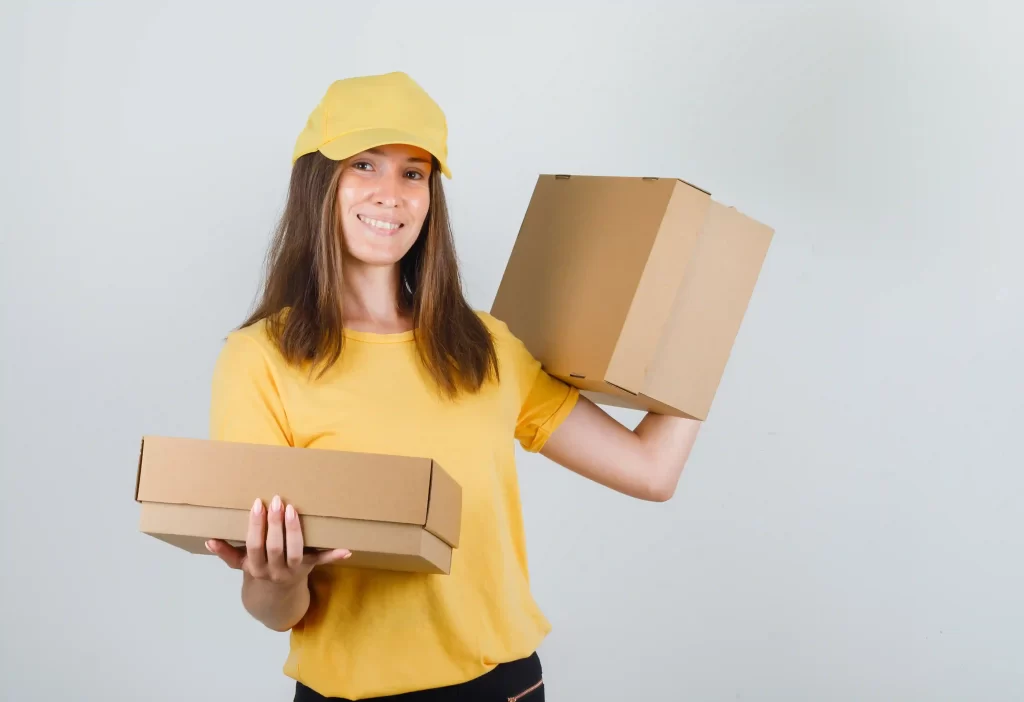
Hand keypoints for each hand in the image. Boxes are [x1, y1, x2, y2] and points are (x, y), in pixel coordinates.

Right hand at [206, 495, 350, 588]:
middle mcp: (274, 571)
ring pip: (295, 551)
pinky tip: (346, 549)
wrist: (275, 599)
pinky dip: (334, 555)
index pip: (255, 546)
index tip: (257, 505)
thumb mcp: (241, 565)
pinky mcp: (310, 567)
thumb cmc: (257, 571)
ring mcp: (294, 571)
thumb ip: (227, 553)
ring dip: (295, 531)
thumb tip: (208, 541)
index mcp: (256, 568)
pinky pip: (322, 561)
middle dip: (275, 524)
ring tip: (293, 509)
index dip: (256, 527)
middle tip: (276, 500)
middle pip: (275, 547)